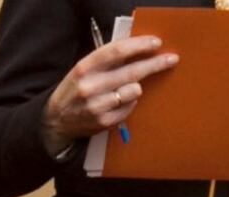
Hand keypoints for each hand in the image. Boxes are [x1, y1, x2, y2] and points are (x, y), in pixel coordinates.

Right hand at [40, 35, 178, 155]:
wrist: (57, 120)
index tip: (156, 42)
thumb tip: (136, 49)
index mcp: (84, 67)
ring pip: (135, 91)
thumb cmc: (75, 90)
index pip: (116, 51)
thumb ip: (106, 60)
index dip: (139, 45)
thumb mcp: (84, 70)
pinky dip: (129, 103)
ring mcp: (98, 105)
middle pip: (132, 71)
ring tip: (125, 89)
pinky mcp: (105, 121)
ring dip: (136, 88)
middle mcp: (90, 85)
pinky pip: (131, 107)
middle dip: (155, 64)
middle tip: (171, 59)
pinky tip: (118, 103)